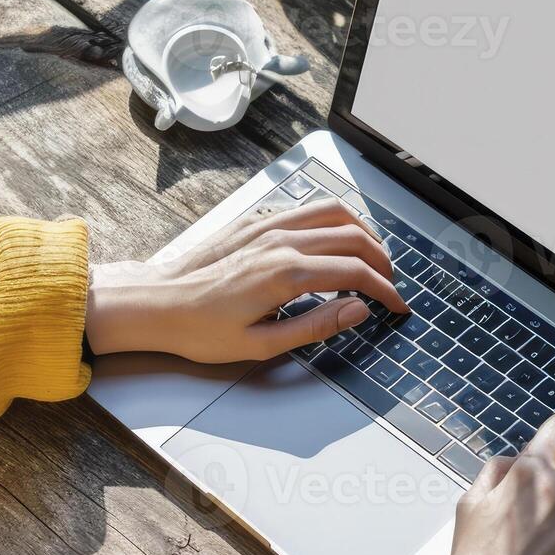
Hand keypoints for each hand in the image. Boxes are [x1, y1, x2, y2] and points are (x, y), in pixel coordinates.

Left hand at [85, 198, 409, 362]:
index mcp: (285, 273)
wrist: (157, 305)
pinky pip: (306, 209)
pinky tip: (336, 237)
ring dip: (363, 232)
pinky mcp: (255, 222)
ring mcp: (267, 227)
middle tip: (391, 284)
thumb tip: (357, 310)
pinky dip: (334, 219)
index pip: (355, 272)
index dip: (385, 290)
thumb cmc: (201, 330)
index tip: (397, 306)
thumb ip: (316, 326)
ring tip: (374, 256)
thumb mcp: (262, 345)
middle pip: (353, 237)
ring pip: (334, 212)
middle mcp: (280, 242)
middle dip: (382, 260)